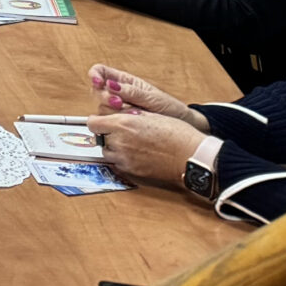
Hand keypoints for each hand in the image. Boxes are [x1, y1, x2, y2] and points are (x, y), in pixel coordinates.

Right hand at [87, 64, 206, 129]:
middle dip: (105, 97)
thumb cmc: (170, 108)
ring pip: (102, 108)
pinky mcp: (122, 123)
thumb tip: (111, 85)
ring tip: (133, 114)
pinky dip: (119, 123)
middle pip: (97, 91)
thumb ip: (131, 92)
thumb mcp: (152, 97)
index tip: (98, 82)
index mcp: (124, 81)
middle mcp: (118, 93)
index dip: (95, 75)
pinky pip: (111, 122)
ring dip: (113, 112)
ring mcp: (119, 109)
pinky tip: (132, 123)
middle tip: (118, 103)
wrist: (181, 126)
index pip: (101, 72)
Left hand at [90, 108, 207, 188]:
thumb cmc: (178, 133)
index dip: (98, 121)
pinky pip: (118, 164)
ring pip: (107, 152)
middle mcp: (120, 142)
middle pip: (99, 138)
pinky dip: (122, 159)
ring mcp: (126, 159)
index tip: (103, 121)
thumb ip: (129, 115)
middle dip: (107, 134)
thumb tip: (119, 114)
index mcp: (123, 124)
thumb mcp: (151, 114)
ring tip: (129, 143)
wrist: (192, 156)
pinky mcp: (133, 172)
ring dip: (113, 147)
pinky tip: (136, 154)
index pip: (93, 123)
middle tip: (121, 132)